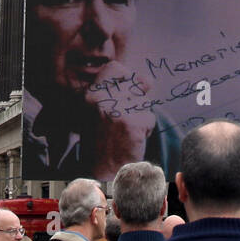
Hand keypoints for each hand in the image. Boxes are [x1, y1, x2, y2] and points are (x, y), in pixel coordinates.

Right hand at [85, 61, 157, 178]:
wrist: (102, 172)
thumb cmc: (102, 142)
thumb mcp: (100, 111)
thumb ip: (118, 92)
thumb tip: (148, 80)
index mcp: (90, 95)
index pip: (114, 68)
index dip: (125, 76)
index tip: (126, 91)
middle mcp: (101, 99)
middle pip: (133, 84)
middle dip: (135, 100)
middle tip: (126, 120)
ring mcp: (117, 110)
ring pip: (143, 102)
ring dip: (140, 116)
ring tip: (125, 132)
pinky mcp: (132, 124)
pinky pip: (149, 118)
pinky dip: (145, 130)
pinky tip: (132, 140)